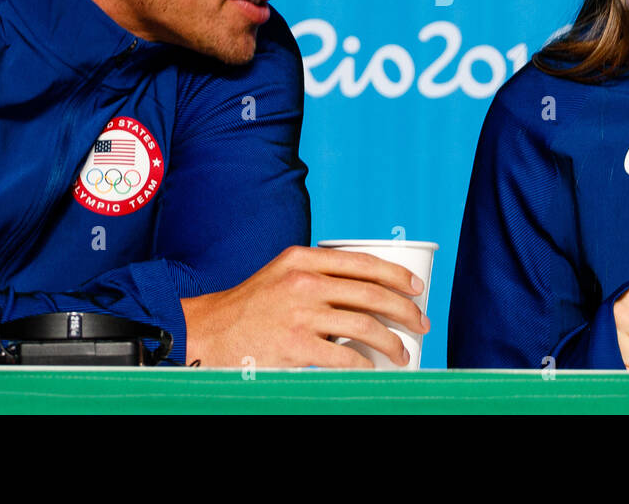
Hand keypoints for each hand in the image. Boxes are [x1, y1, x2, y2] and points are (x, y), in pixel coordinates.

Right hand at [179, 246, 430, 367]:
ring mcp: (300, 314)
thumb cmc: (250, 306)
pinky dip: (367, 365)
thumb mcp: (281, 275)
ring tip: (402, 352)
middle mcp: (304, 282)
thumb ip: (316, 276)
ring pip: (365, 326)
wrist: (207, 333)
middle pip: (372, 294)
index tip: (416, 289)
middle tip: (420, 323)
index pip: (363, 263)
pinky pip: (345, 358)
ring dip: (392, 342)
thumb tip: (365, 292)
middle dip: (405, 310)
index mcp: (303, 259)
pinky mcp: (295, 346)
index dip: (397, 276)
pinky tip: (374, 369)